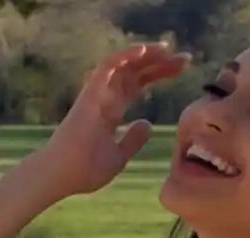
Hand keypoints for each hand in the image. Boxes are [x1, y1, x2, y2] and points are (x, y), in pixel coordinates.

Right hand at [37, 42, 188, 197]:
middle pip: (136, 71)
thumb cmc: (85, 170)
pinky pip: (108, 67)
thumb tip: (147, 124)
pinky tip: (144, 51)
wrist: (63, 176)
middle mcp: (105, 96)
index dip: (158, 74)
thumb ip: (132, 140)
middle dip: (160, 62)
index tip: (182, 69)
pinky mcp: (90, 94)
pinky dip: (124, 57)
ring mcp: (97, 93)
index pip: (138, 83)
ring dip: (146, 55)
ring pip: (124, 64)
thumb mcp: (118, 157)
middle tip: (186, 58)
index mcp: (112, 109)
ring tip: (169, 49)